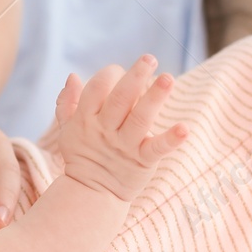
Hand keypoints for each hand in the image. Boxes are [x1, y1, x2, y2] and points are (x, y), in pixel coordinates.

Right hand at [52, 54, 187, 203]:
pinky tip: (184, 128)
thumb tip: (72, 76)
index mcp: (86, 119)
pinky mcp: (142, 161)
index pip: (96, 89)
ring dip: (154, 97)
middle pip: (120, 99)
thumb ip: (66, 102)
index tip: (118, 69)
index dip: (108, 74)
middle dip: (135, 76)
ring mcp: (124, 146)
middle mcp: (105, 130)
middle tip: (150, 58)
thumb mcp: (67, 129)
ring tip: (168, 78)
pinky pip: (157, 149)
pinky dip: (171, 139)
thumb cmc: (82, 155)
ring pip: (140, 118)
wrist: (91, 193)